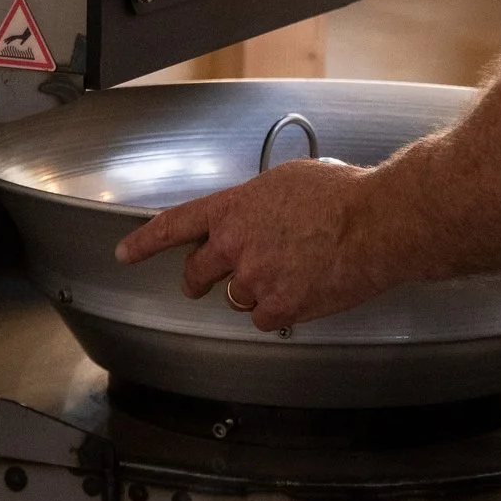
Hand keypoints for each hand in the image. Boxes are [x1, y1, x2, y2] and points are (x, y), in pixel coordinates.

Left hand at [113, 158, 398, 332]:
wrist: (374, 223)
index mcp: (233, 208)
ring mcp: (255, 279)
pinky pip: (266, 319)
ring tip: (289, 272)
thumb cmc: (340, 195)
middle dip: (198, 280)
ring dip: (254, 291)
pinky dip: (280, 311)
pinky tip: (303, 291)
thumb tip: (255, 217)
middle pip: (197, 273)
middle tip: (207, 282)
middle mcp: (235, 245)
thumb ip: (257, 204)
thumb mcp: (286, 182)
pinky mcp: (279, 308)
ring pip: (237, 298)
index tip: (127, 253)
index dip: (144, 242)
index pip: (173, 226)